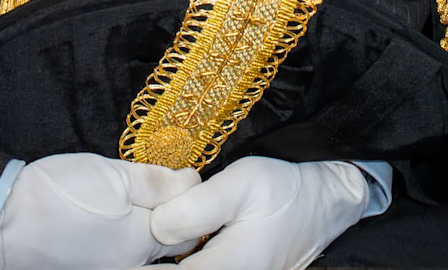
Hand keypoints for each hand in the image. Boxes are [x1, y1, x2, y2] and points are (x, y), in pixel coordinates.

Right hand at [0, 153, 198, 269]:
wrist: (1, 225)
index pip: (187, 230)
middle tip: (168, 188)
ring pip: (142, 251)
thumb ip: (155, 182)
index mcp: (140, 243)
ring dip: (147, 229)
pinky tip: (113, 220)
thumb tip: (190, 180)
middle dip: (173, 219)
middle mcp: (128, 266)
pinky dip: (124, 239)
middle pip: (167, 245)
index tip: (185, 178)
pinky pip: (118, 255)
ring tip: (138, 202)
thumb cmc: (54, 198)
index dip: (191, 202)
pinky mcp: (86, 268)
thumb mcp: (112, 176)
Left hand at [148, 155, 368, 269]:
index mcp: (224, 269)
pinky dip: (188, 260)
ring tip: (158, 235)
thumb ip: (197, 208)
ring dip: (170, 260)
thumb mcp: (240, 185)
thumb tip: (155, 227)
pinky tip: (178, 242)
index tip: (127, 247)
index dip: (143, 263)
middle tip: (134, 243)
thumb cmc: (281, 190)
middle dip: (156, 261)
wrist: (321, 204)